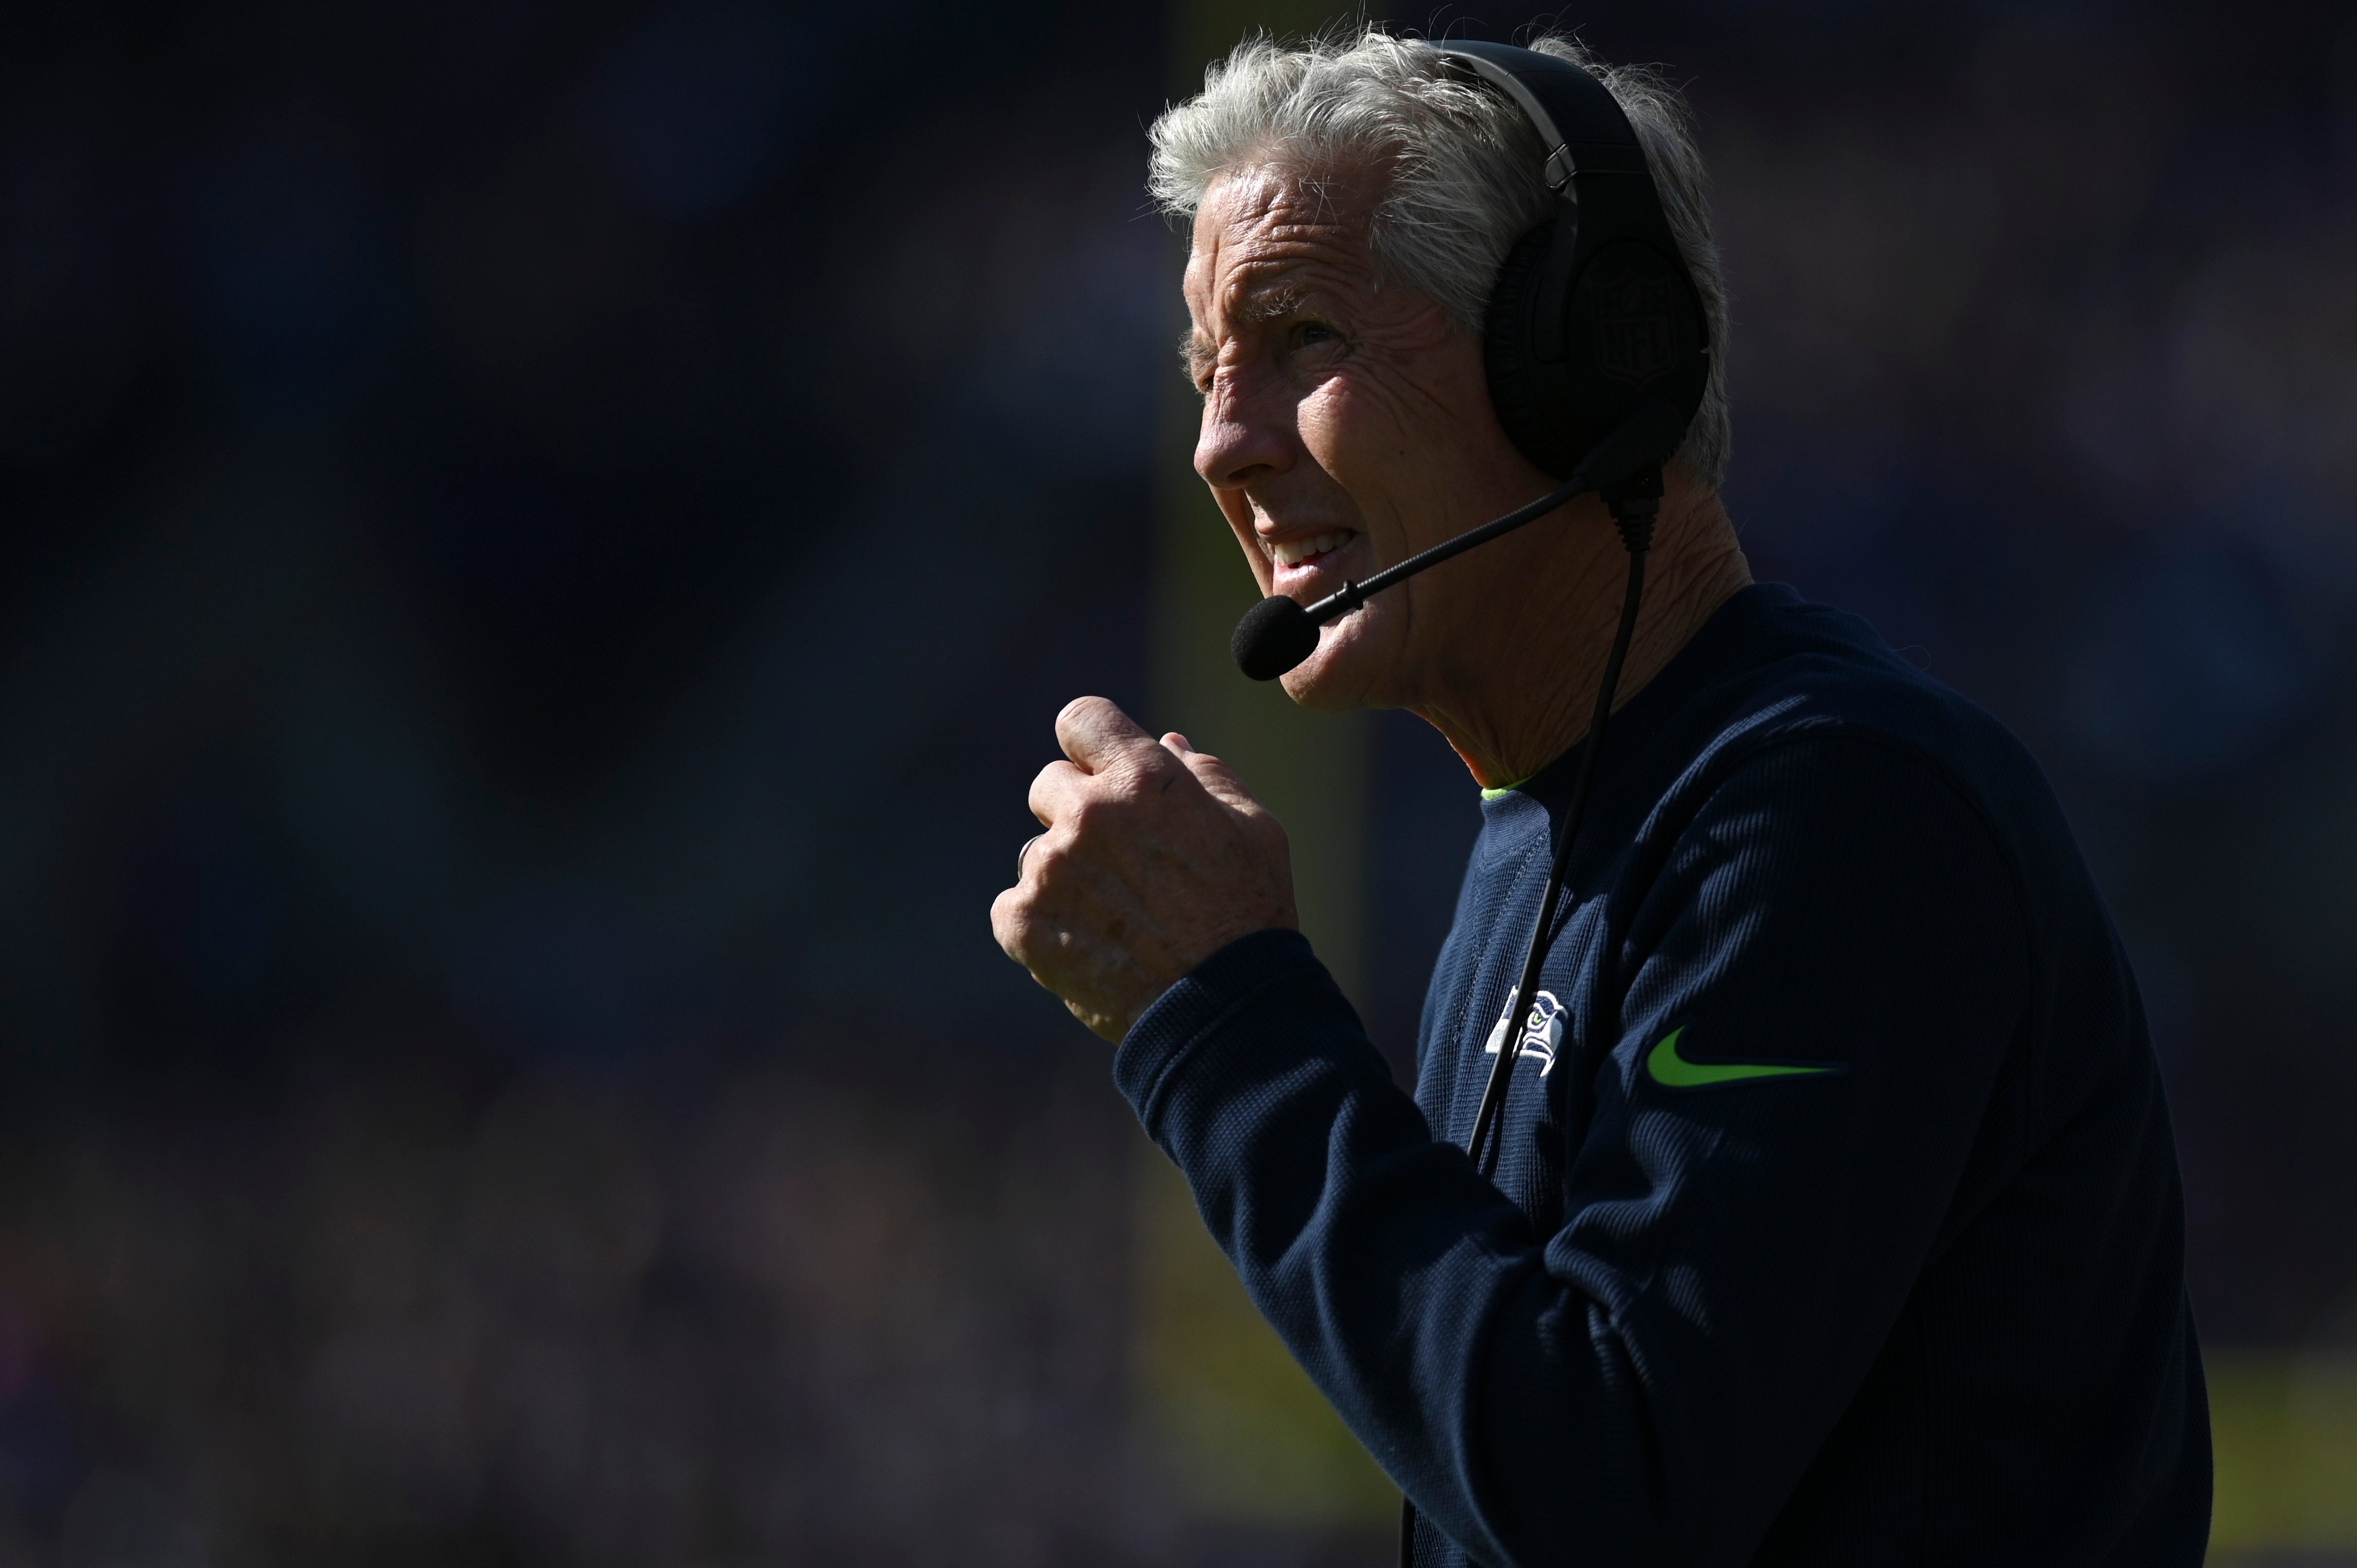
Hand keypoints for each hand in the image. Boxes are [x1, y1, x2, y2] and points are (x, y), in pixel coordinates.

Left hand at [992, 696, 1296, 1039]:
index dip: (1092, 745)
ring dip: (1065, 873)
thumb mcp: (1252, 827)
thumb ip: (1205, 775)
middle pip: (1050, 784)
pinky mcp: (1024, 922)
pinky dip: (1041, 922)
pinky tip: (1090, 944)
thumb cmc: (1250, 914)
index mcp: (1143, 777)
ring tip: (1116, 917)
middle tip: (1123, 862)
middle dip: (1079, 812)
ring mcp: (1050, 868)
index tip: (1103, 772)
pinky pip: (1013, 904)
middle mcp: (1088, 813)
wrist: (1225, 1012)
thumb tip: (1167, 742)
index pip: (1081, 719)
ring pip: (1037, 851)